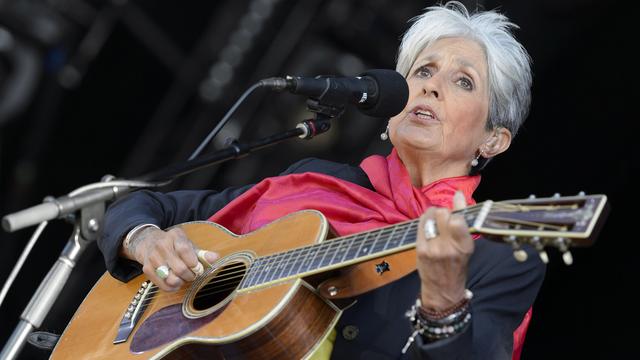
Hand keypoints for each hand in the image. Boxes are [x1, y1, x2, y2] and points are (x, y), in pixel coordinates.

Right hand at [123, 227, 218, 291]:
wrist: (148, 242)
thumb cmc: (173, 245)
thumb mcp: (188, 244)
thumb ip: (202, 253)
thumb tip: (215, 258)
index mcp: (175, 235)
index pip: (185, 249)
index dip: (193, 262)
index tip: (197, 268)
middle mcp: (162, 245)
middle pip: (180, 268)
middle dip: (190, 275)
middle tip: (192, 274)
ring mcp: (152, 257)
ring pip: (171, 278)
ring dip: (181, 282)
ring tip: (183, 278)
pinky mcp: (146, 269)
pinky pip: (162, 285)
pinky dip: (172, 287)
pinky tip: (175, 282)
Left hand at [416, 191, 473, 310]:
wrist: (442, 290)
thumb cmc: (457, 266)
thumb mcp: (466, 246)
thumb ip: (463, 221)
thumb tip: (458, 194)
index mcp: (464, 246)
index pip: (457, 218)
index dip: (455, 212)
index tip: (455, 215)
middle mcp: (448, 247)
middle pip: (442, 213)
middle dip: (444, 212)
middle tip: (445, 220)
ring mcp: (432, 248)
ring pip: (430, 216)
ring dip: (433, 214)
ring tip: (436, 223)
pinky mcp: (420, 249)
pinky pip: (421, 224)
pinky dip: (424, 220)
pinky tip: (428, 227)